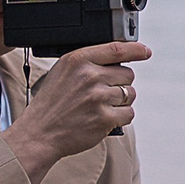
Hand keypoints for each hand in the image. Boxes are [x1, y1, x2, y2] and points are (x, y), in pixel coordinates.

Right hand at [6, 40, 150, 182]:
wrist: (39, 133)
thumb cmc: (51, 103)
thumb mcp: (62, 71)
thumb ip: (87, 62)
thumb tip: (117, 58)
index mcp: (78, 60)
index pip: (116, 49)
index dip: (135, 50)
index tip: (145, 51)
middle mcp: (89, 76)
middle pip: (127, 74)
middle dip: (120, 83)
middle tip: (103, 92)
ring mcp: (98, 98)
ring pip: (130, 94)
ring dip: (120, 101)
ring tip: (100, 106)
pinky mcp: (105, 118)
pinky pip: (129, 113)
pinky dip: (121, 117)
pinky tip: (104, 118)